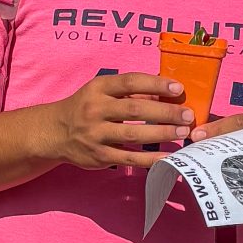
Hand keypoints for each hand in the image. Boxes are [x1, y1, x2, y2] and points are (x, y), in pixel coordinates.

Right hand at [47, 73, 192, 169]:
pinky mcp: (99, 156)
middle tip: (188, 115)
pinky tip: (168, 157)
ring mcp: (96, 135)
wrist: (55, 132)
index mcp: (98, 88)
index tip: (178, 89)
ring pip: (133, 135)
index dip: (156, 84)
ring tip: (183, 133)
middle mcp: (95, 110)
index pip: (130, 82)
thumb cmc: (86, 107)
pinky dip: (150, 159)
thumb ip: (130, 92)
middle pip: (135, 110)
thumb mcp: (101, 92)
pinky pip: (129, 158)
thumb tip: (166, 94)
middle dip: (165, 112)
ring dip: (161, 134)